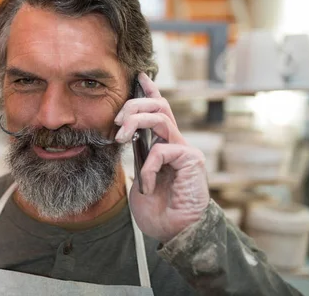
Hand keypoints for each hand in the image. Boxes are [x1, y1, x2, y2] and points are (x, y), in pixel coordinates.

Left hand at [114, 72, 209, 242]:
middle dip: (135, 103)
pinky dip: (147, 167)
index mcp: (162, 144)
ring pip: (161, 116)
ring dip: (136, 120)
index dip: (150, 90)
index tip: (140, 75)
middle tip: (117, 119)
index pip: (157, 110)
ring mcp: (185, 150)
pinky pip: (161, 150)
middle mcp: (175, 142)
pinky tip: (146, 187)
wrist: (174, 234)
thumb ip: (137, 155)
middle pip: (159, 104)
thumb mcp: (139, 177)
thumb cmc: (158, 210)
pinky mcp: (191, 160)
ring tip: (121, 138)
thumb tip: (124, 135)